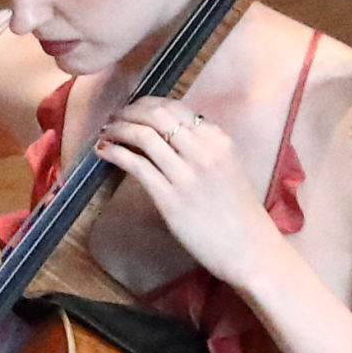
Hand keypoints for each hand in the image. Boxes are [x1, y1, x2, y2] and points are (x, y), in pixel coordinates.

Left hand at [91, 96, 286, 293]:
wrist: (248, 247)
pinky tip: (103, 152)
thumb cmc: (238, 212)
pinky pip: (135, 165)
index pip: (177, 108)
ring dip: (118, 130)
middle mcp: (204, 150)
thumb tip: (170, 136)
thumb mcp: (229, 166)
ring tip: (106, 133)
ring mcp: (186, 173)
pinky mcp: (169, 197)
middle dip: (130, 112)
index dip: (148, 105)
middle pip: (157, 115)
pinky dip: (115, 153)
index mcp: (219, 140)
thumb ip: (204, 148)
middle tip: (115, 118)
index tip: (133, 110)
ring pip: (144, 135)